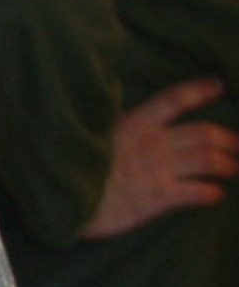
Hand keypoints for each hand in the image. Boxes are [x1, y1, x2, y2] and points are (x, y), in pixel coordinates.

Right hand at [84, 75, 236, 236]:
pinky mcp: (159, 197)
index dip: (200, 90)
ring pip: (208, 160)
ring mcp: (159, 170)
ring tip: (234, 168)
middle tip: (238, 144)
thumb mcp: (90, 135)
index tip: (218, 85)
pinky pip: (196, 192)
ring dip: (227, 164)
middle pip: (203, 133)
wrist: (65, 201)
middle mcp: (153, 143)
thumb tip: (121, 122)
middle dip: (227, 138)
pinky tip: (216, 194)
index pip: (175, 99)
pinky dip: (211, 193)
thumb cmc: (72, 168)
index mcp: (135, 123)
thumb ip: (114, 128)